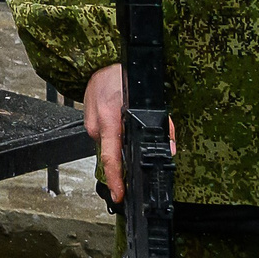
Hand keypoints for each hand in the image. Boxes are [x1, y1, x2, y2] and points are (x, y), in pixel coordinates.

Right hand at [83, 61, 176, 199]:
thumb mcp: (150, 103)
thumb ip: (163, 128)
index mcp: (109, 120)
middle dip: (125, 152)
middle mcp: (96, 124)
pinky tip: (118, 117)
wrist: (103, 63)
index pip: (112, 158)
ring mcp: (89, 122)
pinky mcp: (88, 120)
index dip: (116, 180)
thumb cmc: (123, 78)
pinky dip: (113, 131)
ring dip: (119, 139)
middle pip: (112, 152)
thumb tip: (170, 149)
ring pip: (108, 143)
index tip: (119, 194)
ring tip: (126, 120)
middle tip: (134, 140)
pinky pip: (103, 134)